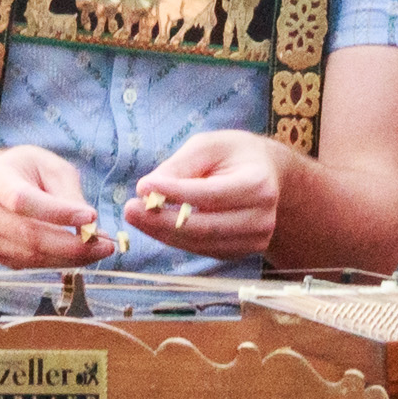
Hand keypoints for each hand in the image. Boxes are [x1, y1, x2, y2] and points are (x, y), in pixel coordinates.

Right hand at [0, 145, 115, 267]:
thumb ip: (69, 194)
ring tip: (99, 248)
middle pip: (28, 235)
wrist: (0, 187)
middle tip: (106, 244)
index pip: (23, 201)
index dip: (58, 213)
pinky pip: (29, 265)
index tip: (92, 216)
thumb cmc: (30, 172)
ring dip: (70, 257)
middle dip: (72, 245)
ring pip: (31, 256)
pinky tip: (78, 253)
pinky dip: (59, 262)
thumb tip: (89, 226)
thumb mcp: (52, 169)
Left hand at [125, 128, 291, 261]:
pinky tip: (157, 224)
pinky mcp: (240, 252)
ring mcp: (254, 241)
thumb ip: (179, 166)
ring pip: (199, 243)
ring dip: (163, 233)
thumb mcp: (209, 146)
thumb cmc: (234, 156)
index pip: (211, 194)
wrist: (268, 177)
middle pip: (204, 227)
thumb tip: (145, 190)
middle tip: (129, 209)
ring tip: (136, 216)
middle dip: (161, 221)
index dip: (175, 193)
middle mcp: (261, 218)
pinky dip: (176, 239)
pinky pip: (202, 250)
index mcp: (258, 184)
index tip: (143, 186)